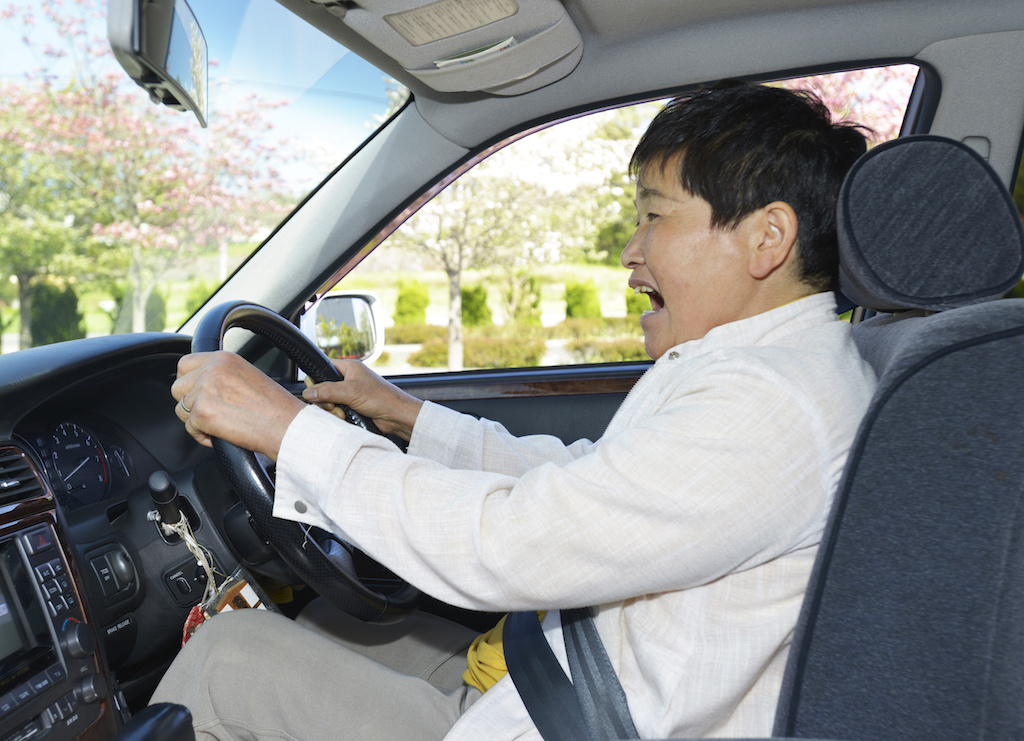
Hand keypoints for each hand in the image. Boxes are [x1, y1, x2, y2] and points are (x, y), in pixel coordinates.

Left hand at [171, 351, 305, 459]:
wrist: (286, 426)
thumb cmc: (275, 407)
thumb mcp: (247, 376)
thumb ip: (221, 375)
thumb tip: (200, 384)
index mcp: (223, 358)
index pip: (185, 364)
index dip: (188, 382)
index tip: (196, 393)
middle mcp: (212, 370)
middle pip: (177, 387)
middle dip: (189, 403)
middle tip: (210, 412)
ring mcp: (205, 390)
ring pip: (181, 409)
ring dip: (196, 421)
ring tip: (219, 425)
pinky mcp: (202, 412)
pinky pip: (189, 428)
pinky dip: (202, 436)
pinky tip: (221, 435)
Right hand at [302, 360, 422, 440]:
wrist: (396, 416)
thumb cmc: (382, 398)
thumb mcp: (351, 391)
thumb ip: (327, 390)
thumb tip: (308, 392)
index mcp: (348, 368)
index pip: (323, 367)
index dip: (316, 379)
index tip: (316, 390)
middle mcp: (348, 380)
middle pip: (322, 388)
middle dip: (324, 399)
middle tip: (332, 405)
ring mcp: (349, 394)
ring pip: (327, 401)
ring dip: (331, 410)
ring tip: (342, 413)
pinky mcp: (351, 407)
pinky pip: (335, 411)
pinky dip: (337, 415)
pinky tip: (345, 417)